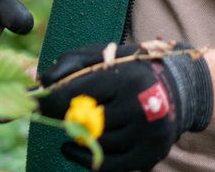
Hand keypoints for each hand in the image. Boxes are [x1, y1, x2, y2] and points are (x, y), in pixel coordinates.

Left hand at [36, 41, 212, 170]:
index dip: (50, 101)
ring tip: (74, 124)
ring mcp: (147, 134)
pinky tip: (73, 147)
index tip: (37, 102)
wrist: (177, 88)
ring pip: (96, 143)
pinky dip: (85, 159)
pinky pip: (109, 165)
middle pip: (85, 121)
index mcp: (125, 76)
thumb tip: (40, 83)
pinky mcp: (150, 155)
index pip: (76, 94)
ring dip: (79, 135)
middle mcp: (140, 106)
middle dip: (64, 118)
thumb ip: (68, 64)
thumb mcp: (101, 55)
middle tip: (53, 113)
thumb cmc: (129, 69)